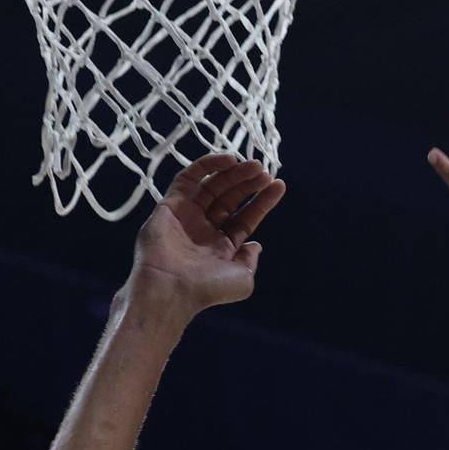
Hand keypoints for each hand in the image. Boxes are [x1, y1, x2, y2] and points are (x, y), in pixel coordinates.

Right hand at [129, 155, 285, 310]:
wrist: (170, 288)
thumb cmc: (207, 288)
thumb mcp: (243, 279)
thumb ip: (251, 260)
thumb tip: (257, 246)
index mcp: (221, 248)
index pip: (246, 218)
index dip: (262, 201)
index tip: (278, 185)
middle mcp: (204, 230)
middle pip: (230, 198)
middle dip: (249, 184)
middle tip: (263, 171)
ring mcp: (187, 216)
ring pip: (212, 186)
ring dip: (234, 173)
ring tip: (254, 165)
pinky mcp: (169, 205)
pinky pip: (188, 178)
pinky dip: (207, 165)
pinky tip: (229, 160)